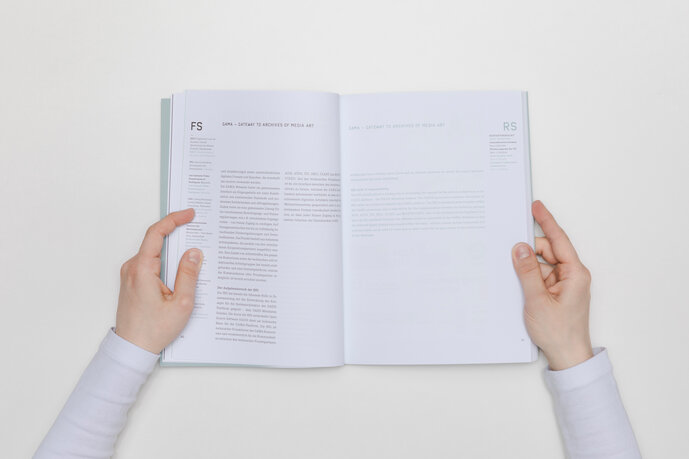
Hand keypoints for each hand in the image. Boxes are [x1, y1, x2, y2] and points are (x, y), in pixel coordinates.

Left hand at [115, 209, 202, 353]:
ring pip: (154, 253)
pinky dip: (166, 261)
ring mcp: (130, 275)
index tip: (189, 214)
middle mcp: (132, 268)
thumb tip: (194, 252)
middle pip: (155, 241)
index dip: (173, 220)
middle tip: (197, 229)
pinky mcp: (133, 282)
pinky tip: (181, 270)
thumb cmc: (153, 330)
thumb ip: (188, 275)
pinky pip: (151, 264)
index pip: (156, 233)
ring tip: (193, 253)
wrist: (132, 349)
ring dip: (173, 250)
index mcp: (141, 269)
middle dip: (177, 233)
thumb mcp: (181, 303)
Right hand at [511, 201, 593, 370]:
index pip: (558, 240)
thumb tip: (519, 248)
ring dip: (527, 267)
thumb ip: (527, 272)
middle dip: (529, 251)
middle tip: (509, 250)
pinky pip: (540, 276)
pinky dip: (528, 276)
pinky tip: (518, 283)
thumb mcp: (537, 300)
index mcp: (575, 274)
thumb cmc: (559, 332)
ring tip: (514, 275)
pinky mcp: (556, 292)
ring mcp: (564, 284)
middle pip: (548, 251)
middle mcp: (572, 275)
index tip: (536, 206)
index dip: (546, 222)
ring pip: (542, 264)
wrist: (567, 357)